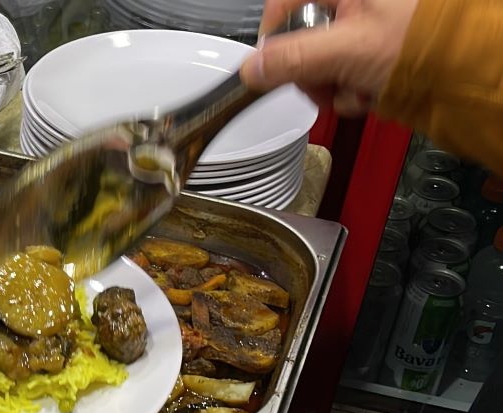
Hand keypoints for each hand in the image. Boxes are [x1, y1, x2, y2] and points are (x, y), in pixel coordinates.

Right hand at [240, 0, 417, 115]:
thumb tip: (251, 69)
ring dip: (333, 87)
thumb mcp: (347, 49)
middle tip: (323, 83)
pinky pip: (346, 76)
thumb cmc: (426, 44)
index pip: (286, 2)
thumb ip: (293, 59)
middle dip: (311, 71)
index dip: (273, 35)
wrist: (471, 76)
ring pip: (323, 63)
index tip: (269, 64)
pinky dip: (353, 92)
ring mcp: (367, 31)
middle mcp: (356, 5)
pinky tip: (370, 93)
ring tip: (356, 91)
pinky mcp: (376, 56)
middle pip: (303, 39)